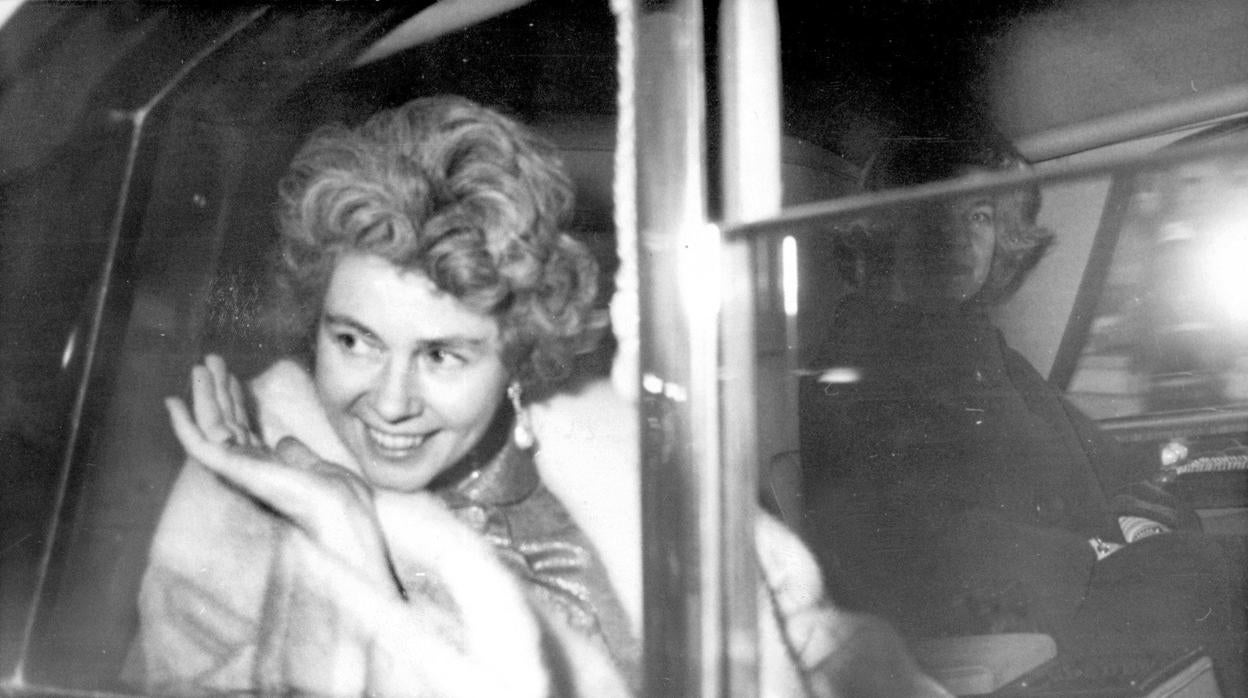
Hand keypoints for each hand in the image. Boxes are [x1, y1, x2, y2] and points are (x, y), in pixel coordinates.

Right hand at [166, 355, 392, 589]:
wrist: (345, 526)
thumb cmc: (344, 510)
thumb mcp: (324, 471)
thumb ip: (299, 457)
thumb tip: (284, 441)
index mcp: (273, 470)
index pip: (247, 431)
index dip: (238, 403)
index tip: (235, 378)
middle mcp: (252, 471)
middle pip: (227, 423)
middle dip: (219, 391)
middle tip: (212, 360)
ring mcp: (240, 471)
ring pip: (212, 427)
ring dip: (204, 395)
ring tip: (200, 365)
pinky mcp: (232, 470)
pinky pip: (199, 444)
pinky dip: (184, 424)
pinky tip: (172, 402)